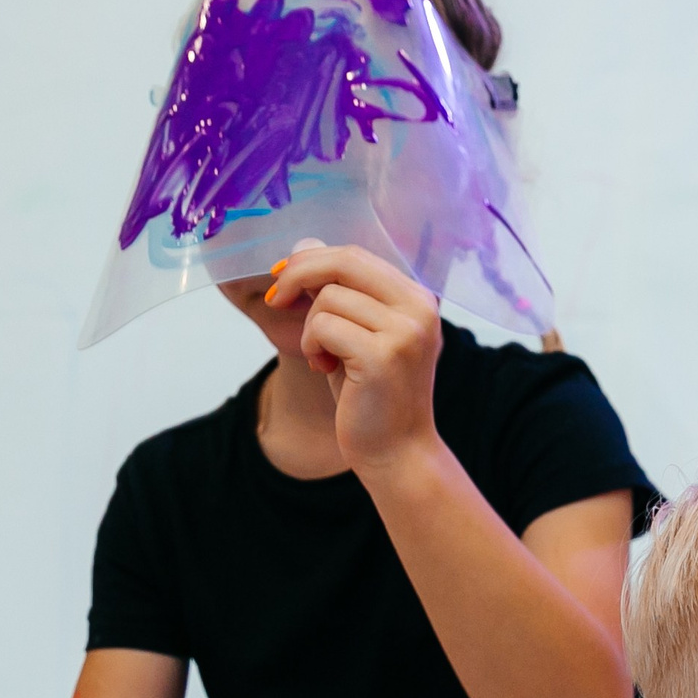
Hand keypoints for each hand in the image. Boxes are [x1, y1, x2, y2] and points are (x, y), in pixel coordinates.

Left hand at [264, 241, 445, 475]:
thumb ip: (340, 290)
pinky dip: (312, 345)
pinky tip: (326, 369)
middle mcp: (420, 309)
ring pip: (328, 298)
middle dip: (298, 274)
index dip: (311, 260)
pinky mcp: (384, 355)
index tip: (282, 279)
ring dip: (310, 327)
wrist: (398, 451)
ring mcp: (406, 332)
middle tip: (276, 299)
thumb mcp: (358, 333)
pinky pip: (323, 326)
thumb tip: (304, 245)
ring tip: (324, 357)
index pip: (356, 255)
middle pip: (343, 261)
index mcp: (419, 299)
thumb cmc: (375, 395)